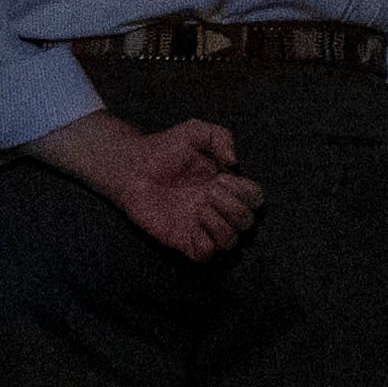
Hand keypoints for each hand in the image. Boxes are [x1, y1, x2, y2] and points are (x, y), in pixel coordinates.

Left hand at [26, 106, 261, 264]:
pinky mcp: (183, 240)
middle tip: (209, 192)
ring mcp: (200, 227)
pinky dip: (205, 244)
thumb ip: (220, 136)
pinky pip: (205, 256)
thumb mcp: (194, 130)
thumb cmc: (163, 149)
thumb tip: (234, 163)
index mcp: (225, 186)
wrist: (132, 167)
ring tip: (199, 208)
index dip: (246, 192)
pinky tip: (191, 226)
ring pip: (230, 244)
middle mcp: (217, 209)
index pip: (255, 199)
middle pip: (248, 224)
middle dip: (234, 208)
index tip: (222, 178)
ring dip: (221, 226)